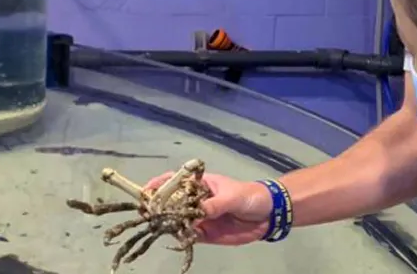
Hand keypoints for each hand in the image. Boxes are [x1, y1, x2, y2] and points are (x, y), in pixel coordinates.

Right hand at [144, 172, 273, 245]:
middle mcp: (195, 200)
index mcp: (200, 185)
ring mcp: (199, 217)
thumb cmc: (250, 196)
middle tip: (150, 213)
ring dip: (168, 223)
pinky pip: (189, 236)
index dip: (159, 184)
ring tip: (160, 226)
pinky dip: (182, 237)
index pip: (175, 181)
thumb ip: (215, 205)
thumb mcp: (233, 197)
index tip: (147, 191)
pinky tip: (177, 236)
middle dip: (159, 206)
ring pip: (178, 220)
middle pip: (172, 202)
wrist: (269, 214)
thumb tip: (197, 211)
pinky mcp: (206, 233)